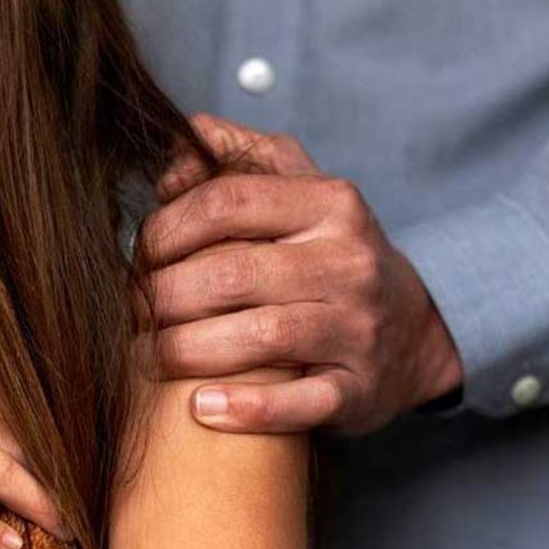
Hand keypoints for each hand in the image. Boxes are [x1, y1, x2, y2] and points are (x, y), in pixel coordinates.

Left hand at [137, 114, 462, 434]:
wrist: (416, 330)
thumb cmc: (330, 255)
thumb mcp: (300, 191)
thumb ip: (239, 157)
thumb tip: (177, 140)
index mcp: (328, 204)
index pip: (226, 203)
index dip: (164, 230)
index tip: (138, 255)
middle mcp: (348, 262)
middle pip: (231, 274)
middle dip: (164, 295)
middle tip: (132, 310)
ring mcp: (357, 328)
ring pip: (260, 337)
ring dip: (186, 351)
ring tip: (147, 356)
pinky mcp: (358, 389)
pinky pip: (302, 403)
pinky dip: (248, 408)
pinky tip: (201, 408)